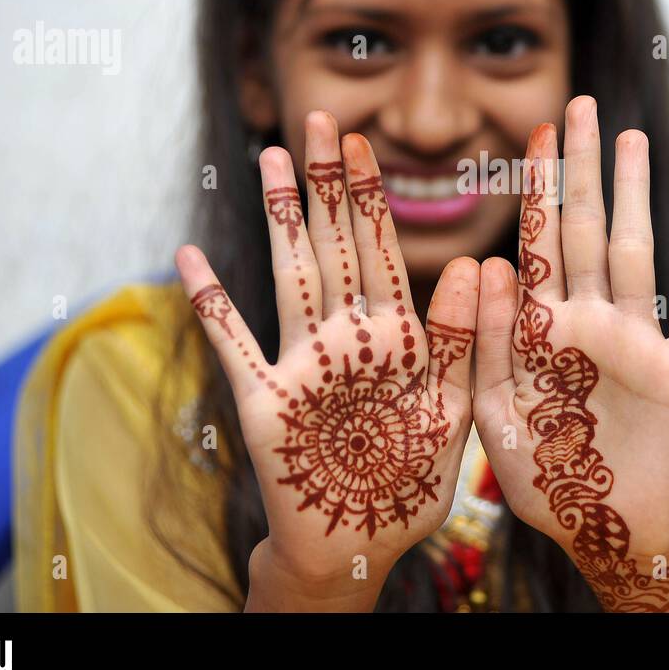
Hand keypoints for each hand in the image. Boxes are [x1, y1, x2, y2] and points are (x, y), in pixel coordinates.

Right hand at [176, 112, 477, 610]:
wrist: (357, 547)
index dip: (372, 197)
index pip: (383, 252)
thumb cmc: (411, 483)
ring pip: (289, 275)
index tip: (365, 142)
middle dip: (327, 186)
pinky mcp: (262, 400)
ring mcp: (300, 364)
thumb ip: (462, 340)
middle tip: (318, 121)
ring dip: (280, 219)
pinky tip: (188, 257)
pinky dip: (210, 302)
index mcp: (396, 338)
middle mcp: (345, 339)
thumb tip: (480, 263)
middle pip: (335, 246)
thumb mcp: (453, 411)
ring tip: (271, 159)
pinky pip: (231, 343)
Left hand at [472, 96, 668, 611]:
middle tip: (583, 107)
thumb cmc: (545, 480)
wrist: (609, 530)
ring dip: (635, 195)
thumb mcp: (496, 413)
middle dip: (583, 168)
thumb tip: (488, 264)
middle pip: (586, 228)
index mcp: (543, 329)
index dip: (538, 187)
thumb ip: (490, 341)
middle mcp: (590, 321)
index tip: (536, 131)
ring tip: (633, 138)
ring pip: (635, 251)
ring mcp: (638, 340)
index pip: (538, 241)